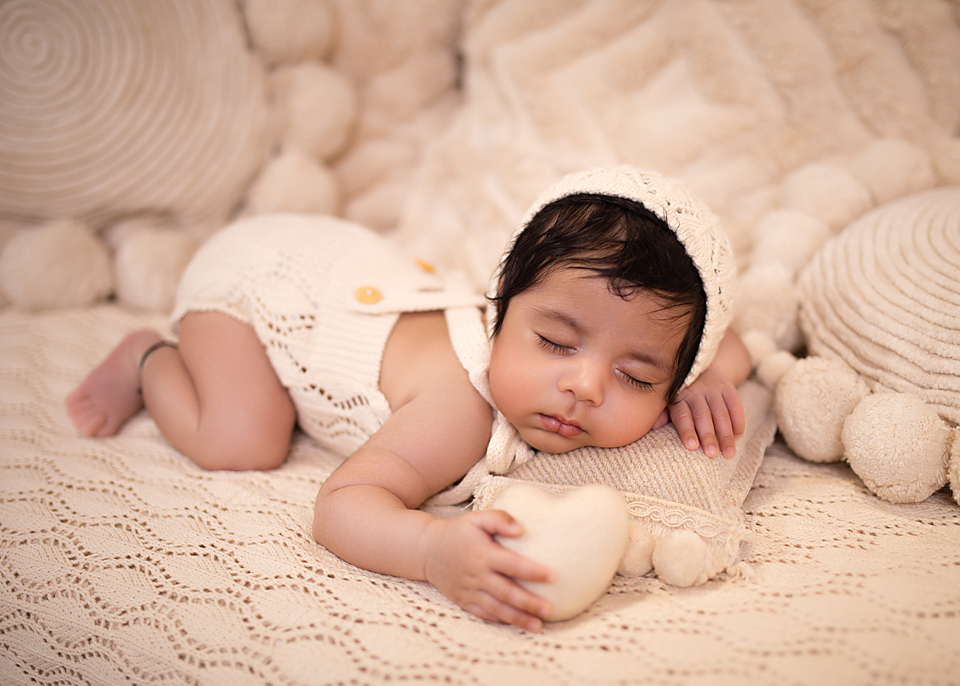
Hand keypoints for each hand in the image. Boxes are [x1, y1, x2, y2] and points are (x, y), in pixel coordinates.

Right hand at [421, 510, 555, 631]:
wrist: (426, 550)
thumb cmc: (458, 531)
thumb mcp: (477, 518)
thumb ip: (499, 518)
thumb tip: (521, 529)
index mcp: (483, 554)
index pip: (512, 564)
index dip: (533, 571)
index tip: (554, 576)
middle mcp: (476, 575)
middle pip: (506, 592)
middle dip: (529, 602)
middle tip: (550, 609)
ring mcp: (469, 591)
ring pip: (497, 608)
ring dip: (518, 618)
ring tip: (539, 626)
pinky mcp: (464, 601)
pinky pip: (484, 614)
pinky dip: (501, 621)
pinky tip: (518, 625)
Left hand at [659, 366, 744, 457]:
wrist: (700, 366)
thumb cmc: (680, 392)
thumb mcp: (668, 399)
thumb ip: (662, 414)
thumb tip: (653, 427)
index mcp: (678, 397)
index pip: (682, 415)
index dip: (687, 431)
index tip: (692, 446)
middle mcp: (695, 391)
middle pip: (702, 416)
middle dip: (708, 436)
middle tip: (712, 454)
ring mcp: (713, 389)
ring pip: (721, 413)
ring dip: (726, 434)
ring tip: (728, 453)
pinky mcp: (727, 388)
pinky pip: (735, 405)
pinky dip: (738, 422)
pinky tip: (738, 437)